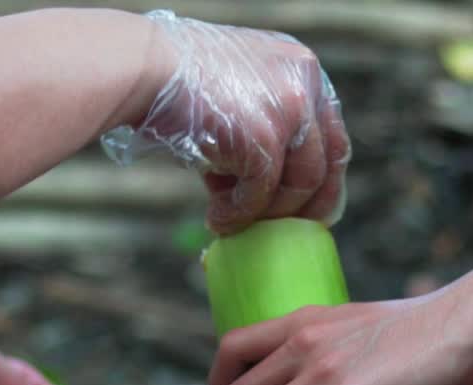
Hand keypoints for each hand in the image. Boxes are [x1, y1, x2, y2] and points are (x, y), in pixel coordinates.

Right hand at [102, 10, 350, 235]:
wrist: (142, 66)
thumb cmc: (176, 80)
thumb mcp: (237, 88)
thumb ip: (263, 121)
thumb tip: (267, 181)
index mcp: (302, 68)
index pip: (331, 134)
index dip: (323, 178)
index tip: (306, 207)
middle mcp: (305, 84)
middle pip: (327, 162)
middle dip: (307, 205)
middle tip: (281, 230)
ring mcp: (289, 110)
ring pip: (300, 184)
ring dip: (266, 213)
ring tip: (229, 219)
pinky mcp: (263, 137)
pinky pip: (261, 193)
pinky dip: (239, 215)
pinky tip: (216, 219)